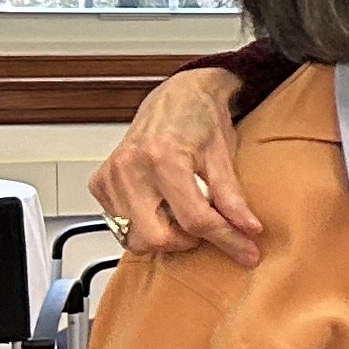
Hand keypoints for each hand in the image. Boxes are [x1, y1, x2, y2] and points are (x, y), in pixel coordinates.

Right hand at [90, 67, 260, 266]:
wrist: (177, 97)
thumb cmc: (200, 120)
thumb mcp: (223, 156)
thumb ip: (233, 198)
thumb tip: (249, 230)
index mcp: (163, 158)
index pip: (195, 219)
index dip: (226, 240)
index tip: (247, 251)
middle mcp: (130, 168)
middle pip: (156, 237)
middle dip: (186, 242)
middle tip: (205, 227)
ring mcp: (111, 176)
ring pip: (134, 237)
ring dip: (164, 236)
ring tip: (182, 214)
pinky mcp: (100, 183)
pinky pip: (119, 225)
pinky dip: (143, 226)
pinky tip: (161, 207)